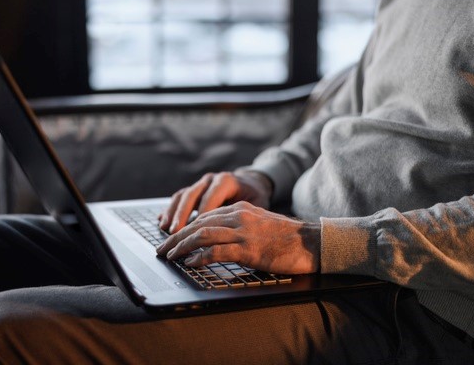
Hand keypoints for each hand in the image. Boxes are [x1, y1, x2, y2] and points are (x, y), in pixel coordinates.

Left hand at [156, 201, 319, 274]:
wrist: (312, 243)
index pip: (204, 216)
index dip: (185, 227)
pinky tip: (189, 263)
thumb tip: (216, 242)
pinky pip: (216, 251)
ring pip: (202, 234)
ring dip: (181, 246)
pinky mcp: (248, 249)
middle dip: (176, 237)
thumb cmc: (288, 239)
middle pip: (198, 223)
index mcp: (241, 209)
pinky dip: (199, 257)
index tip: (172, 238)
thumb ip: (239, 227)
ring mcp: (243, 232)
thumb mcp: (260, 224)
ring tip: (169, 256)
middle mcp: (238, 216)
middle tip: (162, 249)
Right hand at [159, 171, 272, 233]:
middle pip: (192, 195)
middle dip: (182, 214)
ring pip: (182, 196)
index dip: (201, 214)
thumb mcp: (255, 204)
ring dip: (173, 213)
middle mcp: (211, 179)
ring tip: (166, 229)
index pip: (210, 197)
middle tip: (176, 232)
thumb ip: (243, 216)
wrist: (251, 183)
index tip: (196, 232)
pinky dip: (170, 210)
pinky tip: (162, 222)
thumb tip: (232, 234)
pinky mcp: (195, 190)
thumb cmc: (255, 197)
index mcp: (226, 181)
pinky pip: (179, 198)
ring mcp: (201, 183)